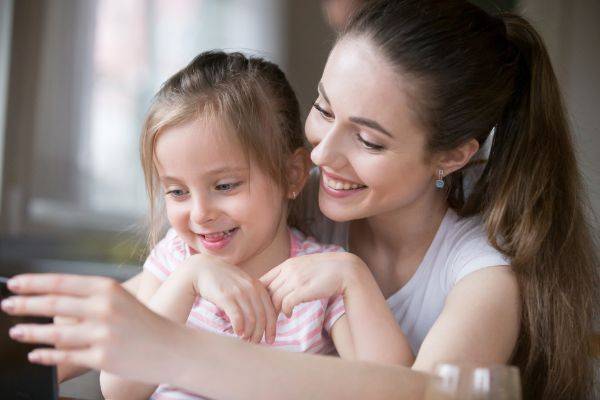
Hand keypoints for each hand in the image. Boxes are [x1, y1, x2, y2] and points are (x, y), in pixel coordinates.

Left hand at [0, 274, 182, 384]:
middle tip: (7, 305)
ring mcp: (103, 334)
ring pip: (54, 333)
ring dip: (29, 331)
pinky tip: (36, 354)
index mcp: (108, 289)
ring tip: (15, 331)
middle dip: (24, 304)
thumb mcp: (121, 300)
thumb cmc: (145, 323)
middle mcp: (104, 308)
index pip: (61, 282)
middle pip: (53, 304)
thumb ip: (90, 298)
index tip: (13, 284)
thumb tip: (51, 300)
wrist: (171, 348)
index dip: (32, 283)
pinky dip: (46, 355)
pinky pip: (65, 356)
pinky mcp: (102, 357)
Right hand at [183, 253, 276, 343]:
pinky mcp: (226, 297)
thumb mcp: (242, 283)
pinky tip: (237, 334)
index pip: (270, 310)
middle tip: (256, 343)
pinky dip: (239, 328)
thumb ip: (253, 295)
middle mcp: (251, 289)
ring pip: (251, 319)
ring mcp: (239, 292)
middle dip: (260, 333)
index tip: (270, 340)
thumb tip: (261, 317)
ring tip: (246, 340)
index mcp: (258, 286)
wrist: (202, 269)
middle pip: (262, 317)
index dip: (272, 327)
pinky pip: (237, 317)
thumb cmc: (223, 279)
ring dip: (249, 333)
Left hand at [260, 252, 361, 316]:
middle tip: (266, 317)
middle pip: (266, 291)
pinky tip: (289, 315)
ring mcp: (295, 280)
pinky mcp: (303, 290)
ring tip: (278, 318)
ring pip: (274, 299)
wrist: (345, 270)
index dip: (260, 294)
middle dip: (265, 306)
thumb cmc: (326, 271)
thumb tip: (281, 288)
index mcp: (287, 264)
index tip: (261, 305)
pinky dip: (285, 311)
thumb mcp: (304, 267)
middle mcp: (288, 270)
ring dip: (275, 311)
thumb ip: (292, 274)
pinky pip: (286, 304)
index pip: (264, 279)